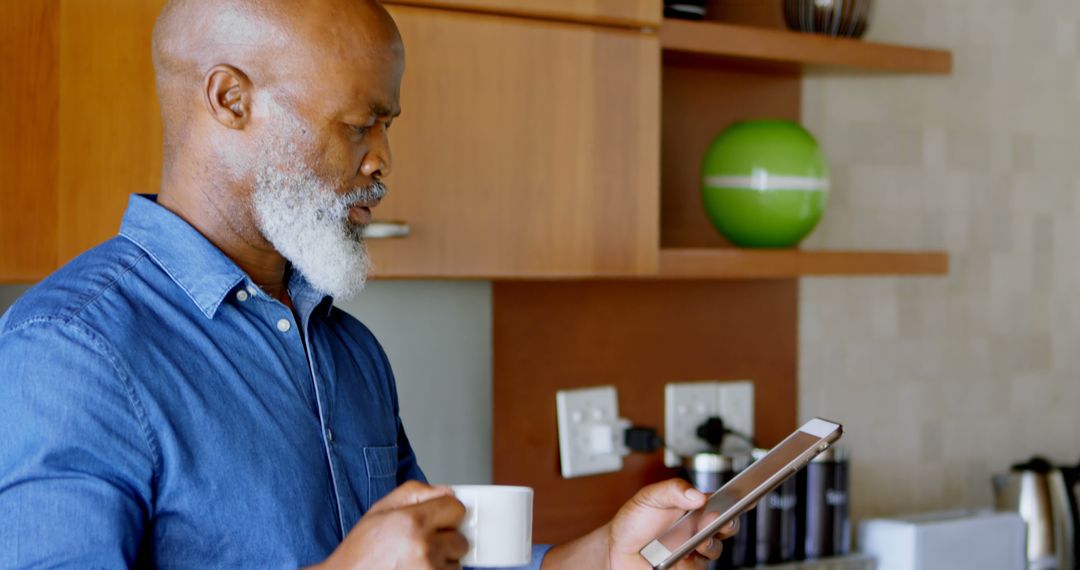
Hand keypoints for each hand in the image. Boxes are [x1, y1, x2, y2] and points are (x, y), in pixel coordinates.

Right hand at [310, 480, 468, 569]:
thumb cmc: (360, 553)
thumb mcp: (380, 510)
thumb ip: (416, 492)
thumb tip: (447, 491)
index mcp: (411, 522)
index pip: (456, 508)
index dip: (447, 514)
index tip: (440, 520)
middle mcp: (423, 547)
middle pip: (460, 539)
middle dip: (445, 542)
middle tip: (421, 546)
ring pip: (456, 563)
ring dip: (442, 563)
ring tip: (416, 562)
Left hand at [607, 479, 739, 569]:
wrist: (616, 549)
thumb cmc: (634, 521)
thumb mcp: (649, 497)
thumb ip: (673, 491)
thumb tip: (697, 495)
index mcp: (693, 507)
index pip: (722, 502)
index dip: (739, 500)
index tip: (750, 497)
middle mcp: (698, 529)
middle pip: (727, 527)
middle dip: (728, 522)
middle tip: (720, 518)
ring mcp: (694, 550)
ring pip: (716, 549)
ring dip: (711, 543)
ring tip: (698, 540)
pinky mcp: (687, 568)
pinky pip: (700, 567)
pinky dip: (696, 562)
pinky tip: (685, 556)